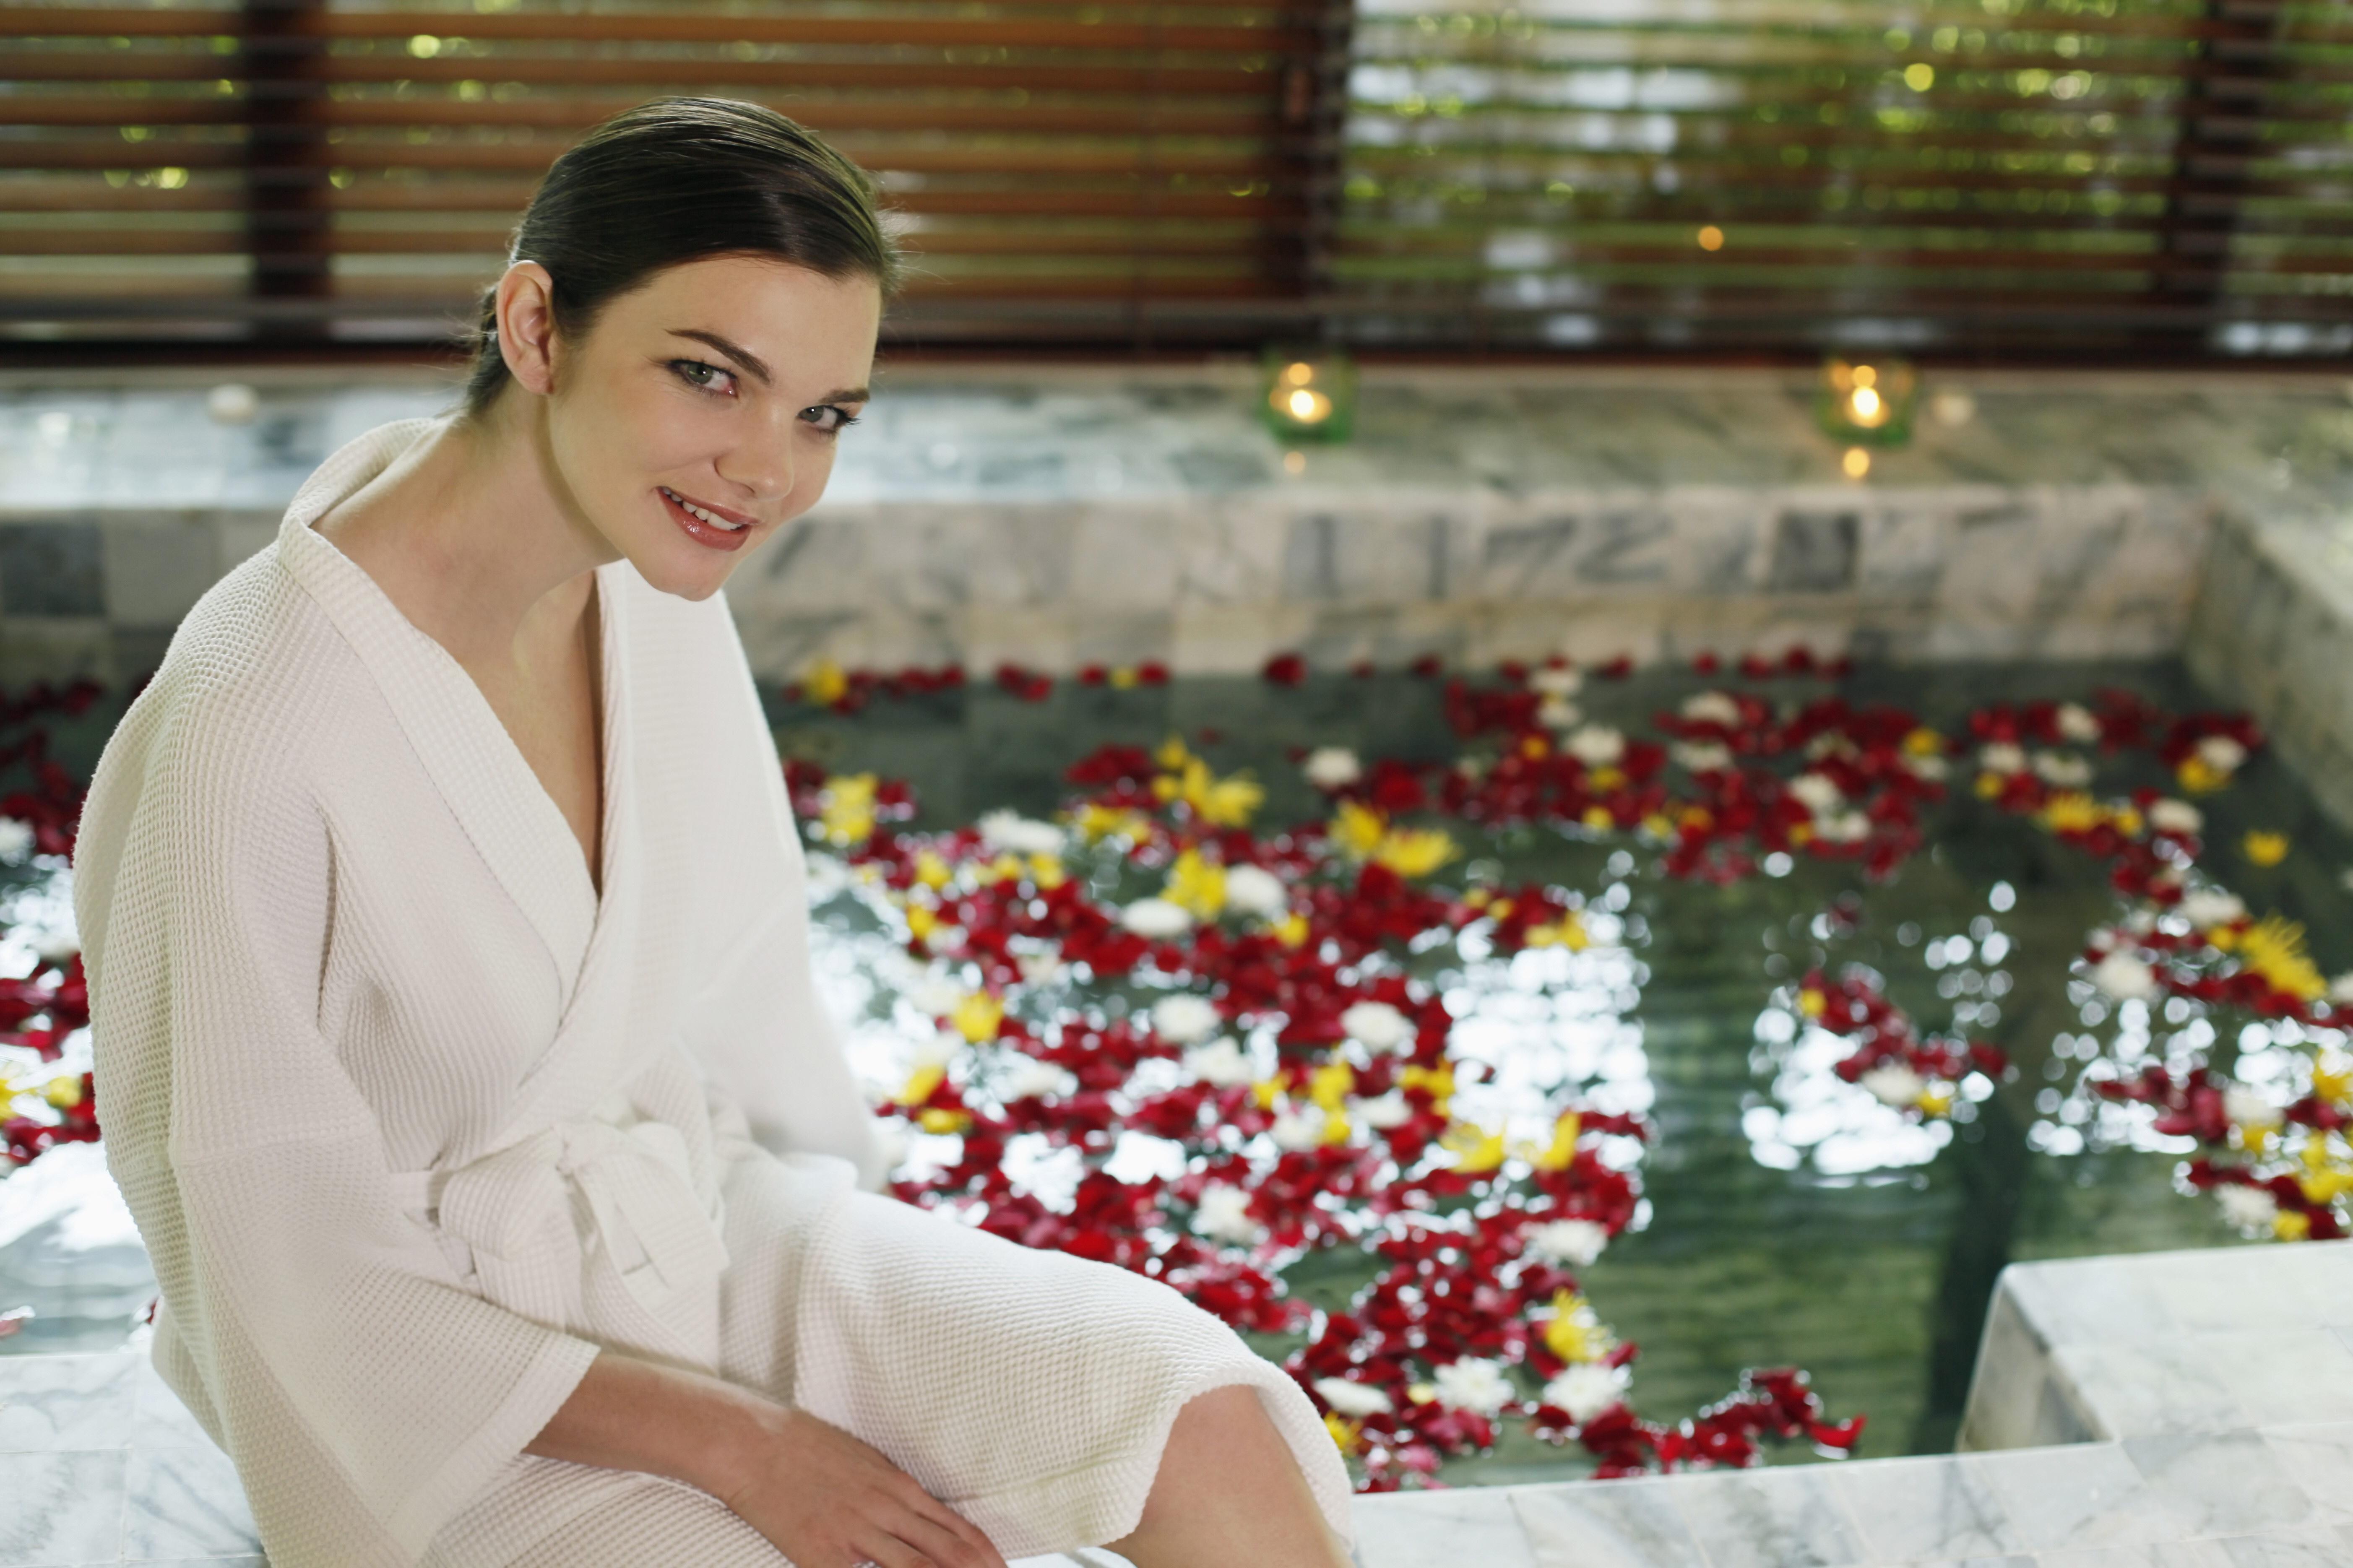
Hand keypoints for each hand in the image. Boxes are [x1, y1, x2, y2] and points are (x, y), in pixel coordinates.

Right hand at [715, 1407, 1008, 1567]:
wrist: (754, 1444)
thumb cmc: (807, 1446)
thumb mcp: (865, 1459)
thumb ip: (893, 1490)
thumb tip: (922, 1513)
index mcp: (896, 1485)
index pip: (953, 1525)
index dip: (981, 1551)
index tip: (999, 1566)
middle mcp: (882, 1510)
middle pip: (943, 1552)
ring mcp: (852, 1535)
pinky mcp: (820, 1555)